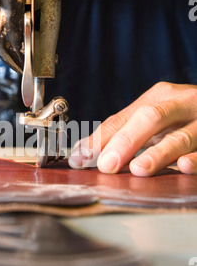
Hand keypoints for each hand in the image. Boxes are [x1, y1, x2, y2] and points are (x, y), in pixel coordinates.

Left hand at [68, 82, 196, 175]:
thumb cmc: (183, 118)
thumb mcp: (153, 119)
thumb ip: (122, 133)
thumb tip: (83, 153)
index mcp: (160, 97)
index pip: (123, 118)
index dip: (100, 139)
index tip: (81, 158)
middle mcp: (181, 104)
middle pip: (151, 118)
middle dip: (126, 142)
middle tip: (107, 165)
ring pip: (181, 137)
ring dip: (159, 155)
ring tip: (139, 169)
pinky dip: (195, 160)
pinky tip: (184, 166)